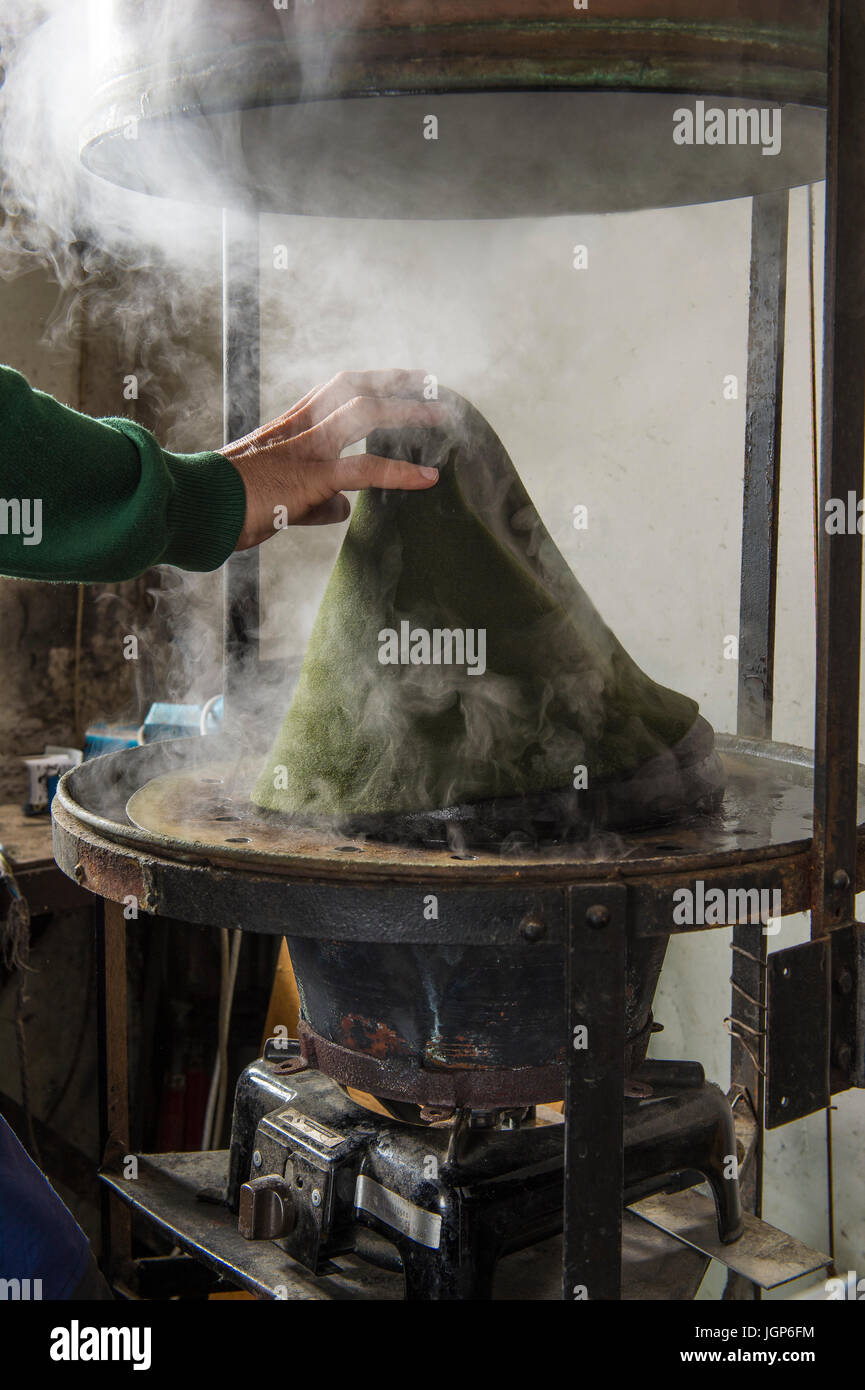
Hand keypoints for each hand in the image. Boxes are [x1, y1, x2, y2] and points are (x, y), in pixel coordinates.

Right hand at [221, 369, 446, 549]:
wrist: (194, 508)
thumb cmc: (226, 506)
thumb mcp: (277, 499)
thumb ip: (315, 500)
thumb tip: (343, 507)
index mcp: (288, 428)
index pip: (336, 390)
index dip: (372, 382)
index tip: (401, 380)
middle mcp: (298, 428)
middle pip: (354, 387)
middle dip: (396, 383)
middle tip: (433, 386)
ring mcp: (304, 449)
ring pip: (364, 413)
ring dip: (407, 412)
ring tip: (443, 418)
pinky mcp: (308, 476)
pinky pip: (363, 468)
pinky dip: (400, 471)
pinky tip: (428, 478)